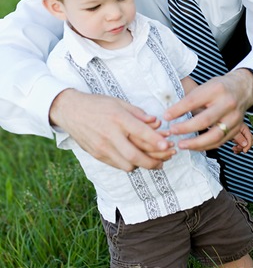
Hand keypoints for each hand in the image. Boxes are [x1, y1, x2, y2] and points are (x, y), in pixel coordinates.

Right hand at [50, 89, 172, 170]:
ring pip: (127, 165)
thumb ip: (138, 113)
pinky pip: (118, 165)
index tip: (168, 145)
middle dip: (153, 161)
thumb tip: (156, 122)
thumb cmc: (97, 104)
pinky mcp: (97, 155)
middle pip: (135, 156)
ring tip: (154, 162)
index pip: (141, 133)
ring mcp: (103, 147)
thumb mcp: (118, 102)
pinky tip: (137, 160)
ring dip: (143, 165)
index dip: (156, 141)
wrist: (70, 111)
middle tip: (165, 160)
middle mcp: (110, 135)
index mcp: (118, 118)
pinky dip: (129, 165)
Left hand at [163, 69, 252, 151]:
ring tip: (182, 145)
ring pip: (215, 136)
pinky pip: (220, 142)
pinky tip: (194, 146)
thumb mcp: (205, 86)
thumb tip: (170, 113)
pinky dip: (205, 146)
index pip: (194, 100)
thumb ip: (190, 99)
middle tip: (173, 131)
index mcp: (216, 89)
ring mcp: (234, 118)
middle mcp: (227, 104)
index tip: (166, 117)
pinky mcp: (236, 129)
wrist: (243, 89)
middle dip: (186, 128)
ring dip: (196, 143)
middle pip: (205, 120)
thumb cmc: (219, 87)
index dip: (178, 110)